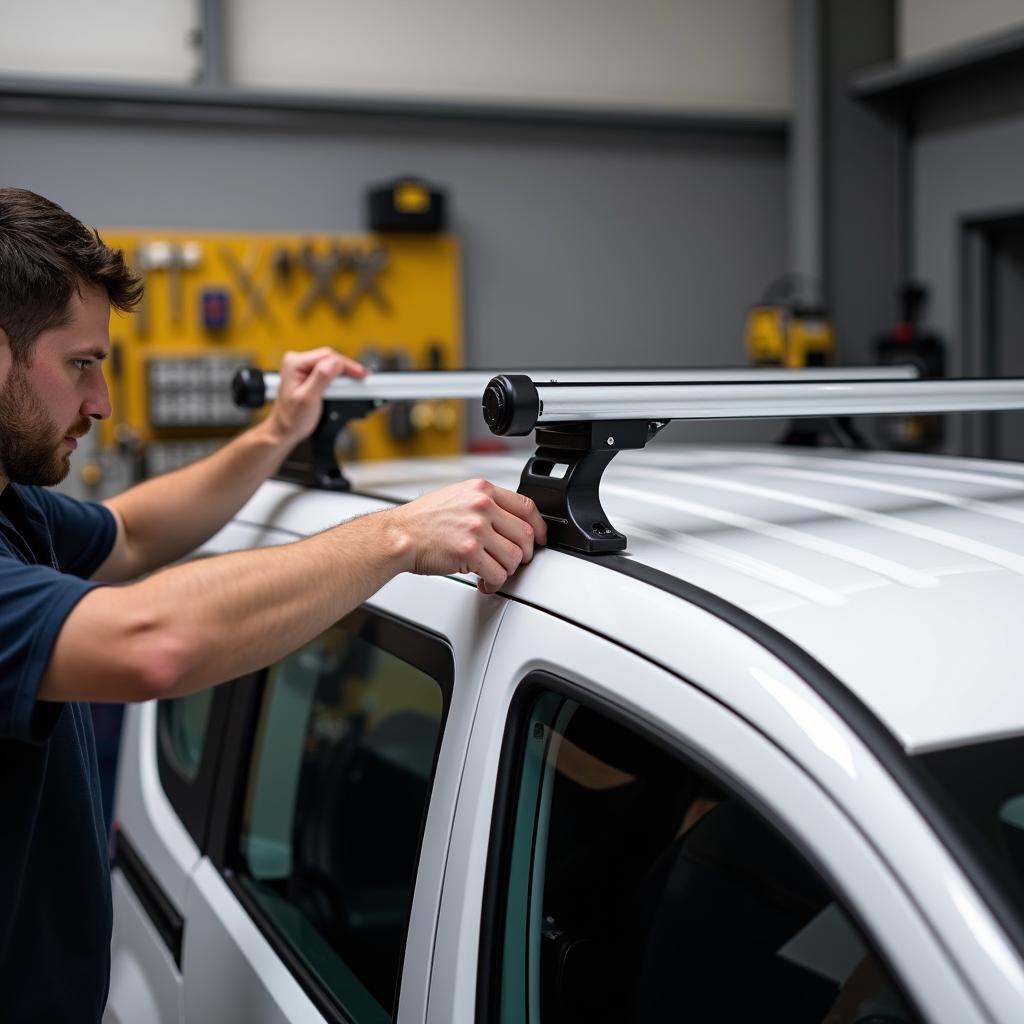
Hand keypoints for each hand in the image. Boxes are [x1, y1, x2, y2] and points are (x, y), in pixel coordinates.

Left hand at [264, 347, 366, 444]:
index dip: (348, 366)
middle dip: (347, 370)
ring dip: (344, 374)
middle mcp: (297, 360)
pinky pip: (328, 370)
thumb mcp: (308, 399)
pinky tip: (345, 385)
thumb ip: (321, 378)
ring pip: (331, 364)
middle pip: (331, 358)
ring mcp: (301, 366)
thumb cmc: (292, 418)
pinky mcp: (307, 373)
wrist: (285, 429)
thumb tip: (336, 362)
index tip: (362, 375)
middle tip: (362, 380)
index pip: (329, 356)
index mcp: (294, 363)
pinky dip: (338, 378)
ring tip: (355, 383)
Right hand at [387, 479, 547, 593]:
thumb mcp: (456, 496)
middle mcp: (482, 506)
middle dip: (524, 553)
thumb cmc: (421, 520)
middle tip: (514, 561)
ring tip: (494, 572)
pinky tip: (484, 581)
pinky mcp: (469, 552)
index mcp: (482, 490)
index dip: (539, 526)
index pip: (527, 506)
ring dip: (507, 570)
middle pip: (526, 534)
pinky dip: (494, 582)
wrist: (398, 535)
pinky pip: (497, 573)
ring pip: (514, 556)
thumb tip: (507, 518)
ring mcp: (476, 529)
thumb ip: (483, 503)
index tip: (540, 538)